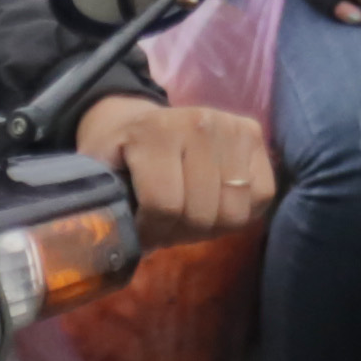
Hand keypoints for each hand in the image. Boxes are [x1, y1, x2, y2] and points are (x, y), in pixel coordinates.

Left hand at [73, 96, 273, 246]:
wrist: (141, 117)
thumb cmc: (119, 151)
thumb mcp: (98, 172)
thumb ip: (104, 202)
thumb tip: (115, 243)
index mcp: (154, 132)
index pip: (165, 205)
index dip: (153, 232)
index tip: (143, 235)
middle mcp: (200, 123)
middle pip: (202, 212)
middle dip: (181, 233)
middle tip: (167, 230)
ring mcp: (233, 128)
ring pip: (234, 211)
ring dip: (211, 227)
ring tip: (190, 220)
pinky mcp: (256, 135)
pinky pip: (262, 196)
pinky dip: (241, 212)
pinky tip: (217, 205)